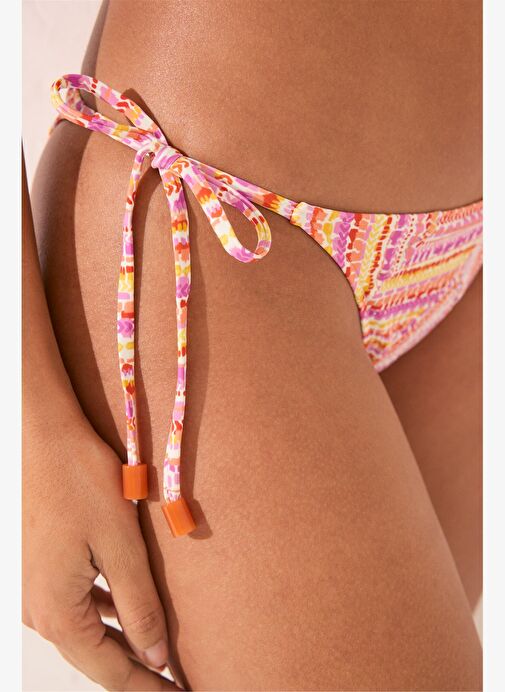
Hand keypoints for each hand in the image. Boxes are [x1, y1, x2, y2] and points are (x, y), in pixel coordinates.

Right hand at [23, 416, 181, 690]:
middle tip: (176, 681)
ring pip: (88, 631)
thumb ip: (139, 606)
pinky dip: (108, 614)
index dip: (149, 690)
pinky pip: (78, 604)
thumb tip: (155, 657)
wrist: (41, 436)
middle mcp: (40, 610)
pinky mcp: (41, 568)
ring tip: (160, 652)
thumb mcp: (120, 545)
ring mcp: (36, 589)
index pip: (112, 672)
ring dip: (123, 642)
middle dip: (138, 671)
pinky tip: (130, 608)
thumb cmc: (78, 481)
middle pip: (96, 656)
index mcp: (60, 613)